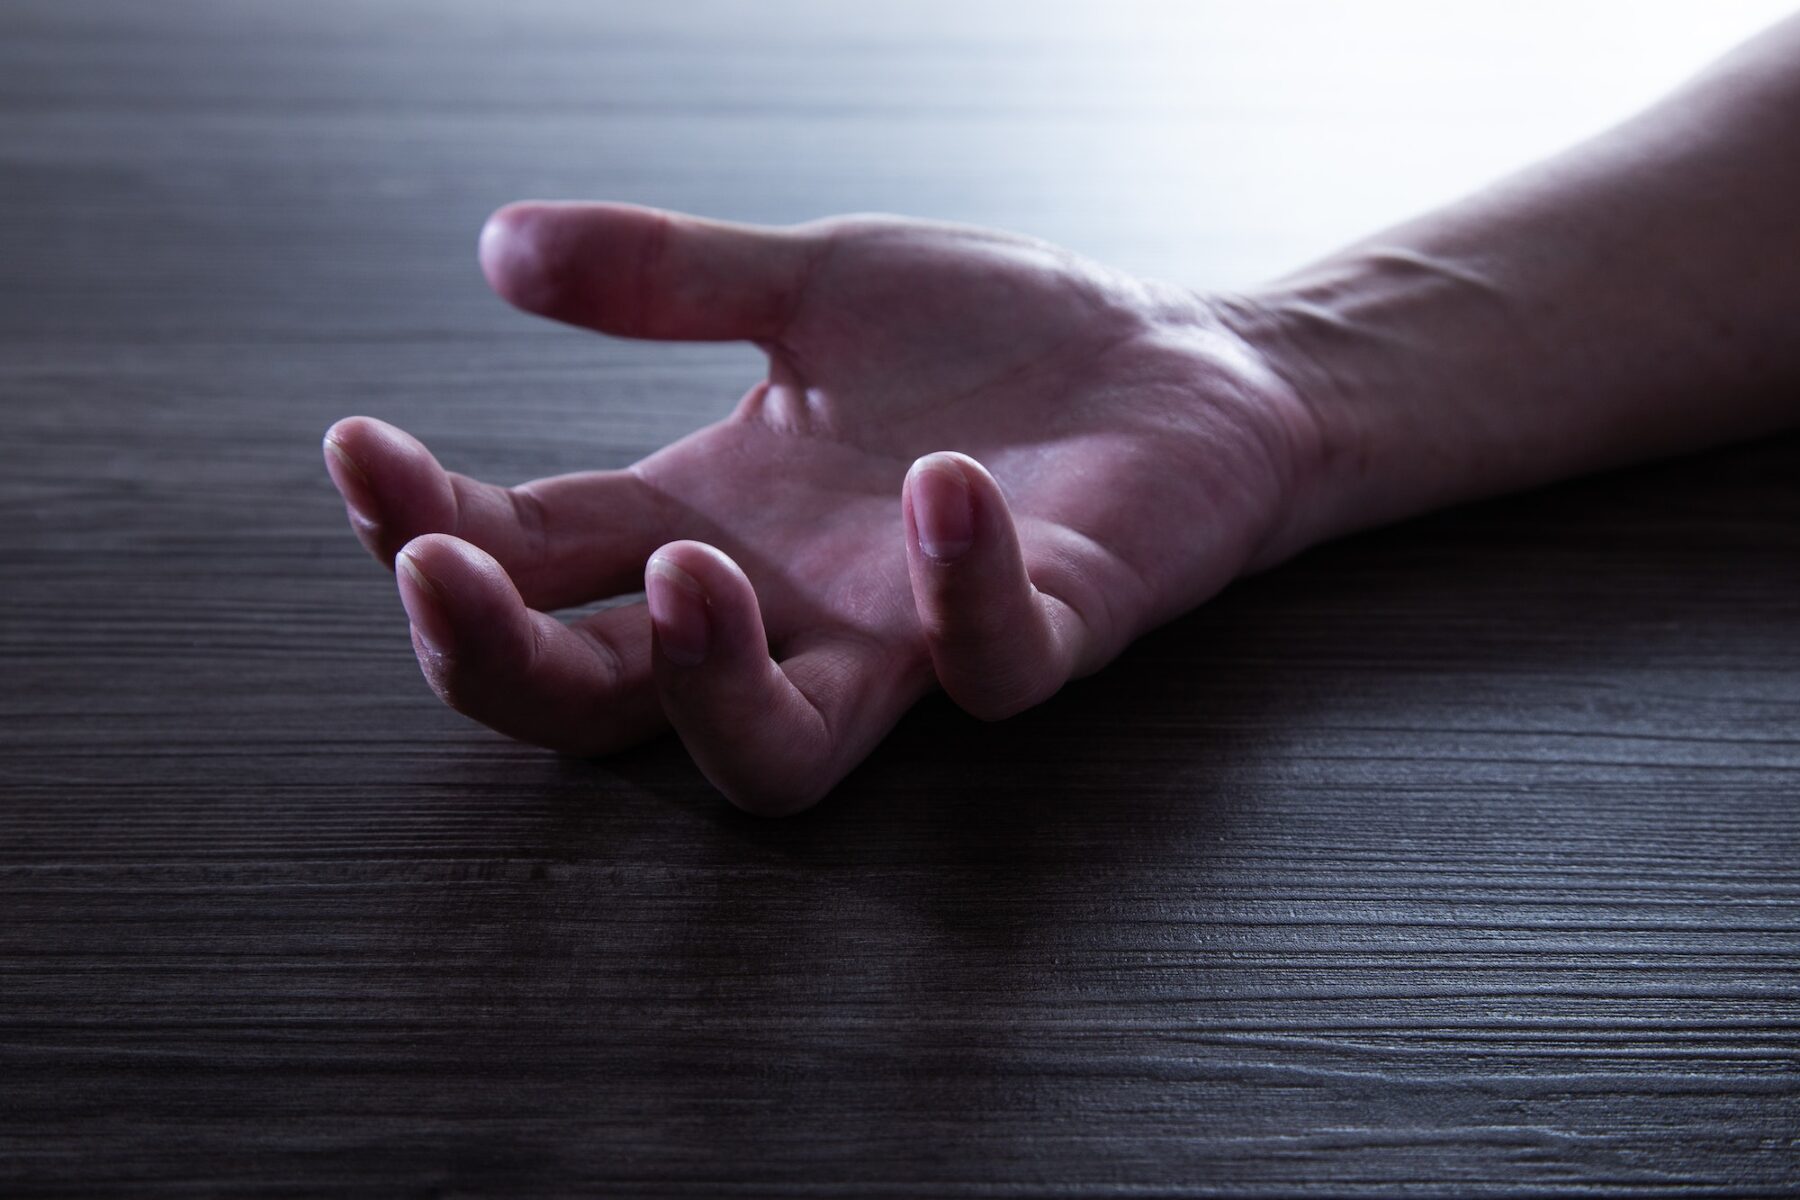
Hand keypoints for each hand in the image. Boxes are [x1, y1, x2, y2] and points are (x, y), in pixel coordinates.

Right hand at [323, 203, 1320, 812]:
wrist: (1181, 366)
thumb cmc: (998, 347)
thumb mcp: (815, 284)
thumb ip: (669, 276)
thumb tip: (497, 246)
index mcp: (712, 522)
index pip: (531, 563)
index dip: (424, 527)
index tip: (357, 448)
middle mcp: (791, 609)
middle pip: (599, 708)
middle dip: (497, 659)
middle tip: (434, 570)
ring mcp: (912, 640)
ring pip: (774, 758)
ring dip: (705, 682)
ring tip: (680, 568)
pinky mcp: (1047, 629)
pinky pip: (992, 666)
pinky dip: (960, 589)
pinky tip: (940, 483)